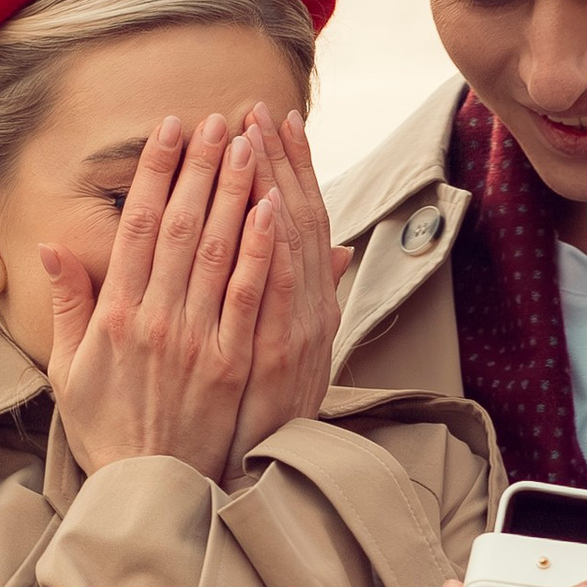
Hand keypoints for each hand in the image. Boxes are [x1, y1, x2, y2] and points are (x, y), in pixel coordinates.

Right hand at [41, 114, 278, 482]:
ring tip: (247, 145)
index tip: (169, 129)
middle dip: (200, 167)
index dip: (155, 172)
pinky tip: (273, 210)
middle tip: (218, 119)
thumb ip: (70, 304)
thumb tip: (53, 246)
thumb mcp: (69, 368)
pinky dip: (262, 250)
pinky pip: (250, 296)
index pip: (138, 225)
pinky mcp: (231, 364)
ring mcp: (196, 340)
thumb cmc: (106, 428)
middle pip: (181, 226)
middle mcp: (155, 320)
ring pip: (218, 251)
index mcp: (114, 315)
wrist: (144, 488)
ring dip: (233, 193)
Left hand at [227, 107, 354, 466]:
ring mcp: (296, 331)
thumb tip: (333, 250)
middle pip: (296, 219)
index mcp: (307, 305)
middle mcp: (309, 311)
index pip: (301, 220)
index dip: (292, 166)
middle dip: (276, 160)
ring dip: (273, 185)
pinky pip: (277, 292)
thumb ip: (304, 296)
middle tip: (257, 107)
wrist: (254, 479)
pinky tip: (269, 206)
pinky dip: (277, 248)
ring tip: (254, 134)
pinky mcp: (277, 358)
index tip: (276, 119)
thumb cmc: (262, 418)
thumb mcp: (292, 353)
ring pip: (288, 244)